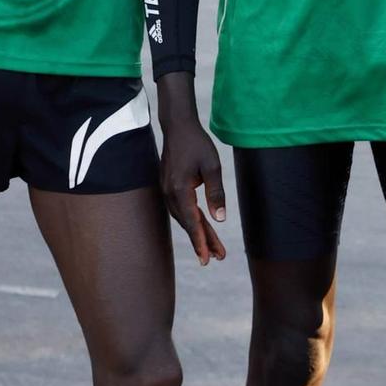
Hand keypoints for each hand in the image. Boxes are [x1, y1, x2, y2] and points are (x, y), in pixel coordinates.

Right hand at [159, 110, 226, 265]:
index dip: (201, 241)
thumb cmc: (197, 144)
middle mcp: (169, 193)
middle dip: (203, 241)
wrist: (178, 127)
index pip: (192, 222)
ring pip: (184, 218)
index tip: (208, 258)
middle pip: (188, 223)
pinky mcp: (168, 187)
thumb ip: (216, 193)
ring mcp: (166, 190)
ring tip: (213, 248)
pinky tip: (201, 228)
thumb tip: (220, 219)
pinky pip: (180, 209)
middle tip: (217, 258)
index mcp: (180, 189)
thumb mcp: (212, 166)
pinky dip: (191, 221)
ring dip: (198, 233)